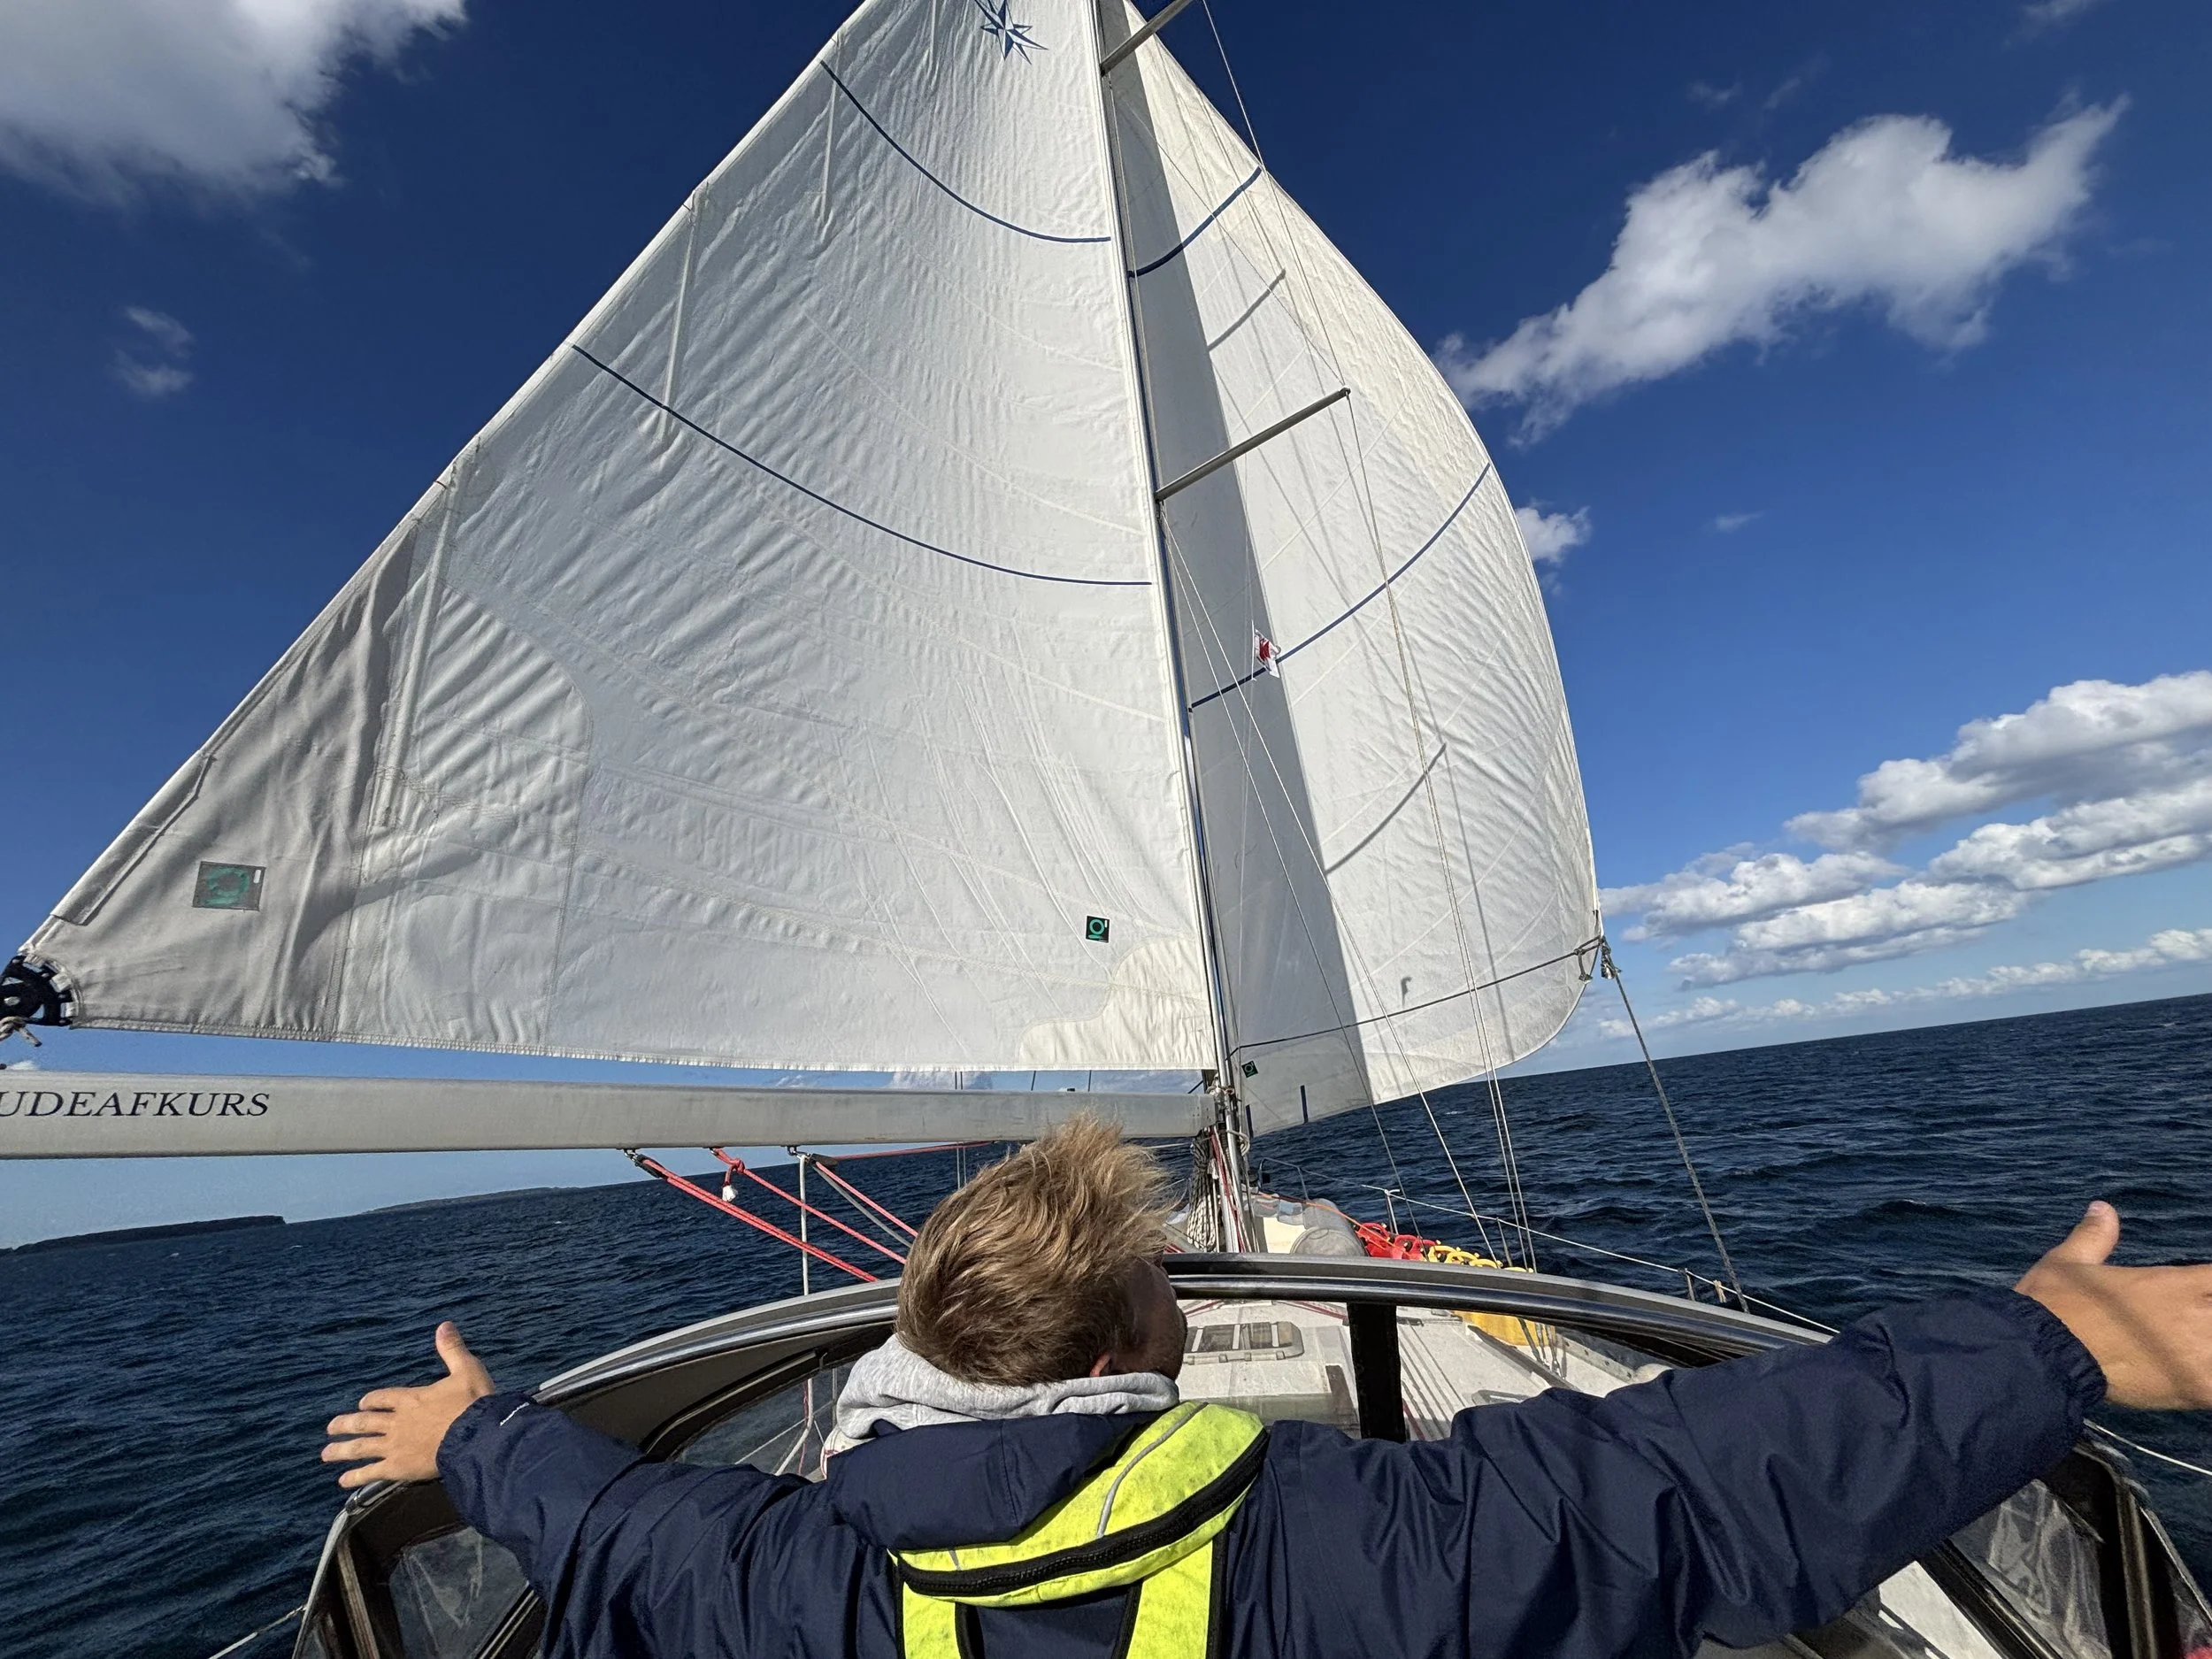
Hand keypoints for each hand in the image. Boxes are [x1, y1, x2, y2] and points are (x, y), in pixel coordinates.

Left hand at [322, 1322, 495, 1487]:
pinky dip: (356, 1476)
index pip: (383, 1397)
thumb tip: (444, 1324)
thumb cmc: (472, 1404)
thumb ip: (452, 1350)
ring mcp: (394, 1446)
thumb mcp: (467, 1369)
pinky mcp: (397, 1467)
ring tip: (326, 1453)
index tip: (362, 1403)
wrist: (474, 1437)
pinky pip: (371, 1473)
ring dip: (342, 1450)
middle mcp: (397, 1421)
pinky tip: (343, 1480)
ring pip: (361, 1447)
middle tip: (330, 1428)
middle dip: (346, 1424)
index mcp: (411, 1399)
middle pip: (365, 1422)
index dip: (371, 1401)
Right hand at [2016, 1202, 2211, 1409]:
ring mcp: (2199, 1352)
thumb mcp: (2068, 1260)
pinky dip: (2210, 1386)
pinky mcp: (2196, 1387)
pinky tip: (2198, 1386)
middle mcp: (2195, 1313)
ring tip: (2195, 1357)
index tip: (2198, 1295)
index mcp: (2172, 1282)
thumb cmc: (2053, 1303)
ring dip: (2209, 1352)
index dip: (2208, 1287)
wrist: (2041, 1351)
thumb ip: (2094, 1236)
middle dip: (2209, 1319)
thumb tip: (2102, 1207)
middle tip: (2191, 1329)